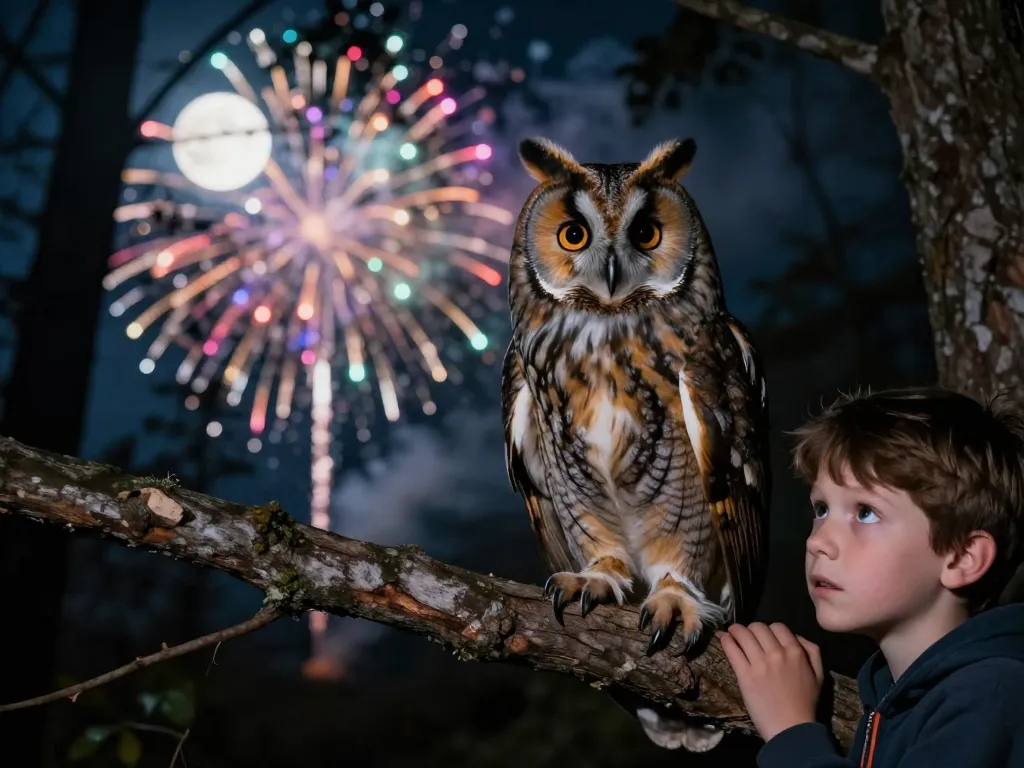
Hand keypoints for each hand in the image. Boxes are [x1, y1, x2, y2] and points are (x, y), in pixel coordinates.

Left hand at [717, 622, 824, 742]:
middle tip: (746, 635)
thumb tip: (796, 636)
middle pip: (758, 627)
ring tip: (731, 632)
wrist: (791, 729)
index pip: (778, 626)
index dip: (769, 629)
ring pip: (743, 634)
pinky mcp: (745, 675)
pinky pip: (732, 650)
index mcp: (796, 652)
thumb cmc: (805, 704)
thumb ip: (812, 651)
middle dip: (751, 629)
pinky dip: (726, 640)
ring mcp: (760, 664)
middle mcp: (777, 653)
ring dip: (735, 630)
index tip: (763, 636)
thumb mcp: (819, 675)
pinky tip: (723, 638)